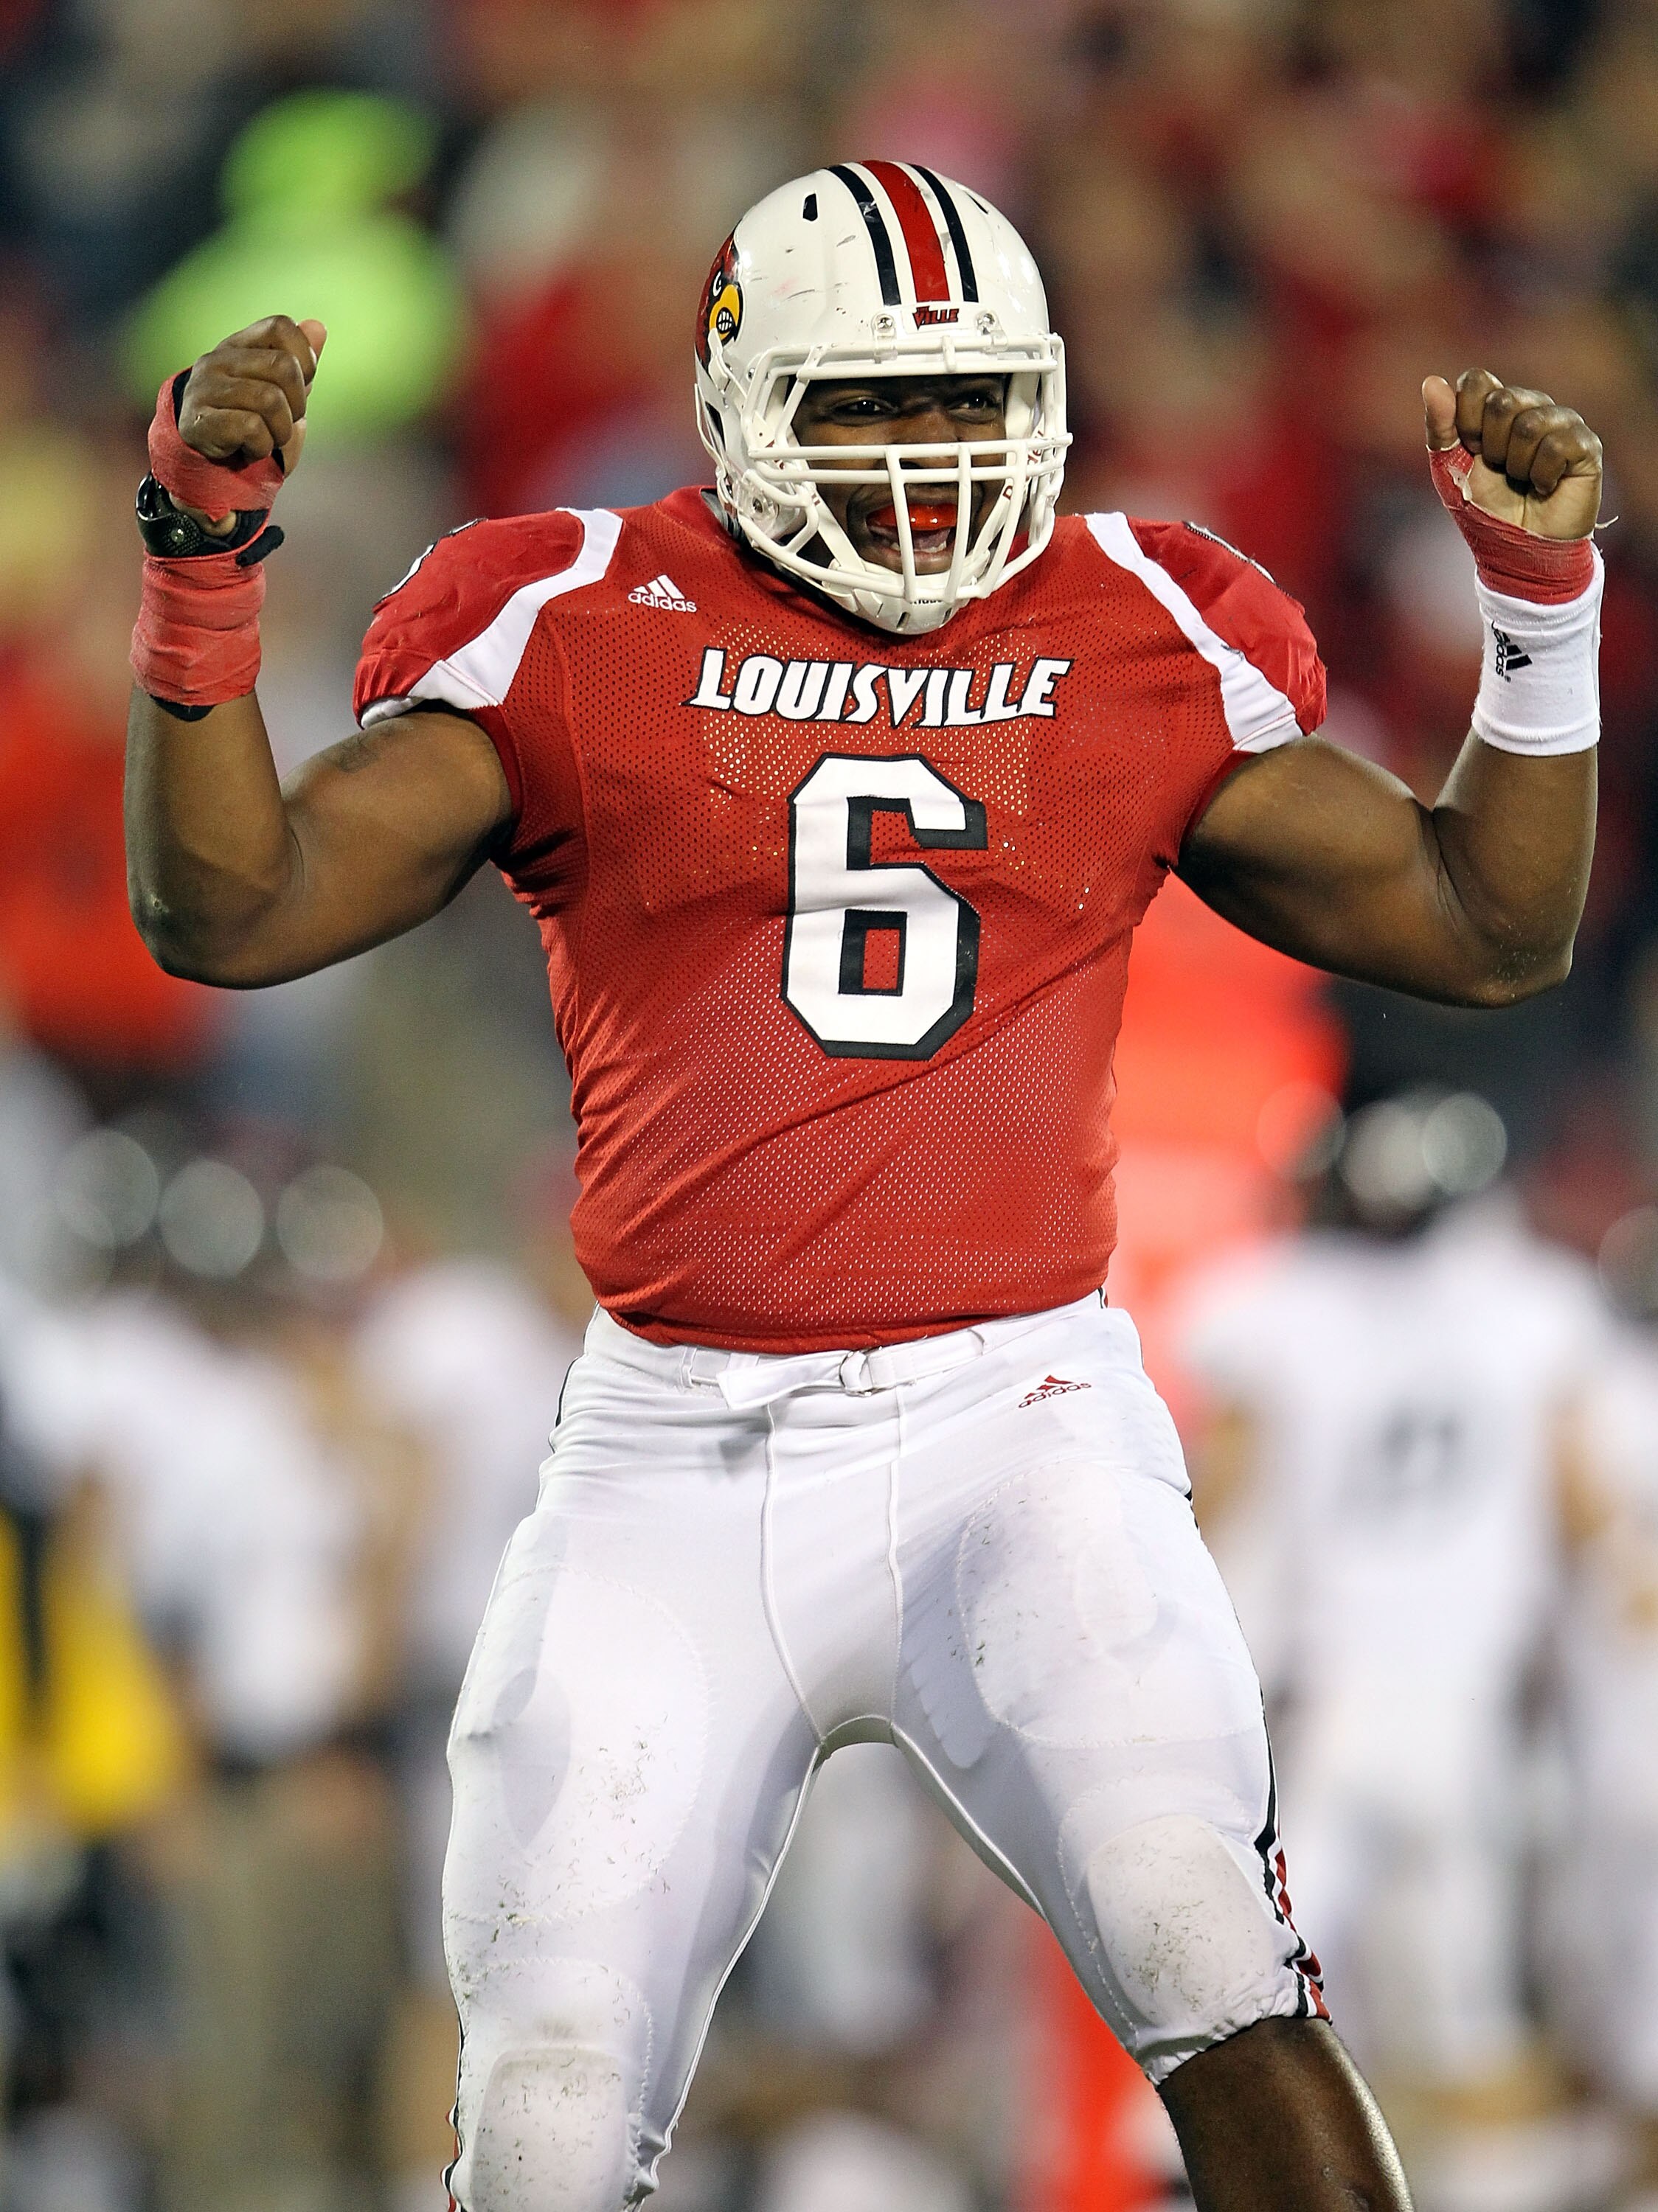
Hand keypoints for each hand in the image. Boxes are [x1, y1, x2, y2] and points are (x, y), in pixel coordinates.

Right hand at [174, 315, 325, 531]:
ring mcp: (205, 387)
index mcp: (239, 346)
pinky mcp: (199, 419)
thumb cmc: (252, 425)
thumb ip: (298, 363)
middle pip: (283, 366)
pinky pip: (252, 428)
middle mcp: (218, 359)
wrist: (212, 467)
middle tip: (285, 421)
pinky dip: (262, 447)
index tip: (302, 385)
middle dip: (298, 403)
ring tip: (267, 438)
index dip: (304, 358)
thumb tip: (318, 327)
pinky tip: (250, 449)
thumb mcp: (282, 393)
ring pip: (271, 400)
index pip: (280, 327)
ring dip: (281, 431)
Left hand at [1423, 368, 1601, 539]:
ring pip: (1530, 425)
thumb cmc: (1483, 510)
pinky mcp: (1586, 445)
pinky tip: (1545, 488)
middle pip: (1503, 400)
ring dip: (1516, 466)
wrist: (1516, 551)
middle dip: (1491, 447)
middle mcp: (1533, 407)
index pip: (1476, 381)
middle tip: (1500, 470)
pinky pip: (1555, 447)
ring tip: (1523, 481)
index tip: (1471, 451)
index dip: (1465, 421)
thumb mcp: (1449, 470)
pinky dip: (1541, 477)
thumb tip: (1431, 380)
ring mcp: (1563, 423)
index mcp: (1497, 408)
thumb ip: (1440, 427)